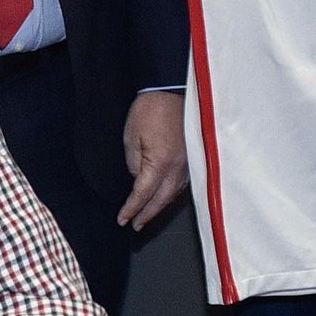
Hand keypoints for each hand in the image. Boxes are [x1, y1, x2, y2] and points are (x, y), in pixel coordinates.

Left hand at [117, 89, 188, 229]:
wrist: (171, 89)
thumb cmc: (149, 109)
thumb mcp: (131, 137)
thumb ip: (134, 163)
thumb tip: (138, 179)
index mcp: (159, 163)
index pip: (143, 194)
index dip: (132, 209)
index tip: (123, 220)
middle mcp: (178, 168)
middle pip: (162, 200)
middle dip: (147, 215)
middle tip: (136, 226)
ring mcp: (189, 163)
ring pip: (174, 193)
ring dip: (160, 206)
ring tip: (147, 216)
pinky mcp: (193, 156)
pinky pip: (182, 183)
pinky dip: (171, 194)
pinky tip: (164, 197)